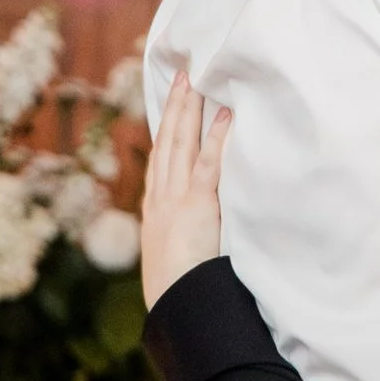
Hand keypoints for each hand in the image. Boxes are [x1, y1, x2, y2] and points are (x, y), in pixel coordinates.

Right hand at [141, 76, 231, 308]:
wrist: (173, 304)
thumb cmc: (178, 289)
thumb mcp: (173, 256)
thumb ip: (183, 235)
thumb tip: (196, 227)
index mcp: (154, 209)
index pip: (159, 159)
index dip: (165, 129)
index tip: (170, 105)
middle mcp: (160, 197)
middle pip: (167, 142)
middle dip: (175, 107)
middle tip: (183, 76)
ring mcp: (175, 199)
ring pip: (181, 145)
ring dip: (190, 111)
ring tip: (198, 82)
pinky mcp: (196, 206)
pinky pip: (208, 165)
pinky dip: (216, 138)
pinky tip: (225, 116)